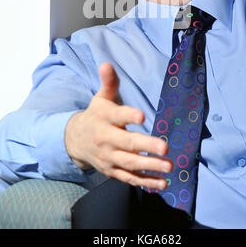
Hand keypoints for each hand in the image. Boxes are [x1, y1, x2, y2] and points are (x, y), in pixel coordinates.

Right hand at [65, 62, 171, 189]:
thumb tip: (107, 64)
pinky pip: (130, 178)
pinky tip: (162, 183)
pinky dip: (146, 182)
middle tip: (165, 147)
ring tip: (169, 166)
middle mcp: (106, 139)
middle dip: (146, 146)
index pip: (117, 116)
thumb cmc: (96, 115)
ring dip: (150, 166)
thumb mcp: (101, 97)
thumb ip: (108, 82)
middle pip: (127, 143)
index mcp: (104, 118)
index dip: (129, 115)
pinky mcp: (113, 171)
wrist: (76, 140)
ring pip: (130, 164)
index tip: (142, 115)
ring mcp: (109, 157)